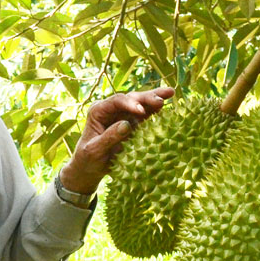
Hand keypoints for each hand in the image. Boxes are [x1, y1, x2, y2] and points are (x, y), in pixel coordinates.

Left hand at [59, 87, 175, 193]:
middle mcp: (111, 109)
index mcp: (99, 111)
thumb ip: (109, 137)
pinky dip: (156, 110)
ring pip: (141, 103)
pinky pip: (146, 114)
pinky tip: (166, 104)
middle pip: (131, 98)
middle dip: (147, 98)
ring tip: (170, 93)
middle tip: (161, 100)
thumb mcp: (95, 150)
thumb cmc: (88, 158)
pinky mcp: (132, 123)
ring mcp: (123, 115)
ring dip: (155, 98)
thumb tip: (126, 124)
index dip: (130, 103)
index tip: (141, 111)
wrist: (90, 167)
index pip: (116, 101)